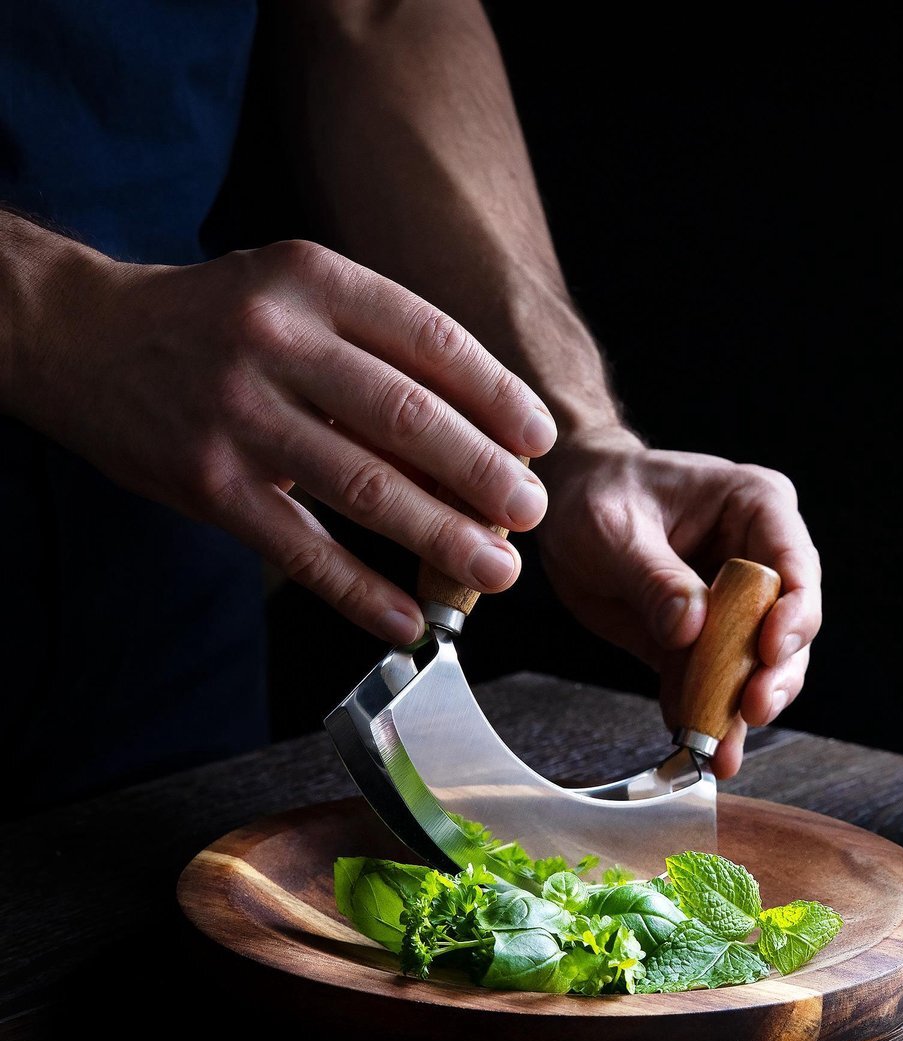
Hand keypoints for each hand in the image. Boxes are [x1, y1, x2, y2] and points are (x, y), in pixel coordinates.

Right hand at [13, 232, 556, 644]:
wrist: (85, 338)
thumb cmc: (220, 323)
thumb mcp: (298, 298)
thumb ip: (379, 348)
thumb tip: (483, 435)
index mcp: (315, 281)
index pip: (433, 341)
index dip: (498, 397)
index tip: (539, 440)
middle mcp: (277, 339)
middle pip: (408, 417)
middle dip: (484, 474)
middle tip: (529, 513)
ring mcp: (238, 414)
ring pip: (364, 487)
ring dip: (442, 538)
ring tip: (496, 571)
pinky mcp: (208, 485)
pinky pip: (301, 549)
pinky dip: (362, 592)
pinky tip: (407, 619)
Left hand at [534, 427, 820, 778]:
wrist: (568, 504)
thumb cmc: (599, 493)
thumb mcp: (613, 529)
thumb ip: (653, 578)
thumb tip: (690, 629)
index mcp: (755, 506)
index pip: (795, 564)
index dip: (794, 612)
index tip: (771, 649)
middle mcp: (758, 556)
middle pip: (789, 625)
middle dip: (774, 674)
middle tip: (751, 709)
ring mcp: (734, 603)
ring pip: (758, 665)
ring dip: (740, 707)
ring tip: (721, 748)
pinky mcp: (702, 640)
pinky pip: (710, 682)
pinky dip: (700, 712)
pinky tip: (690, 740)